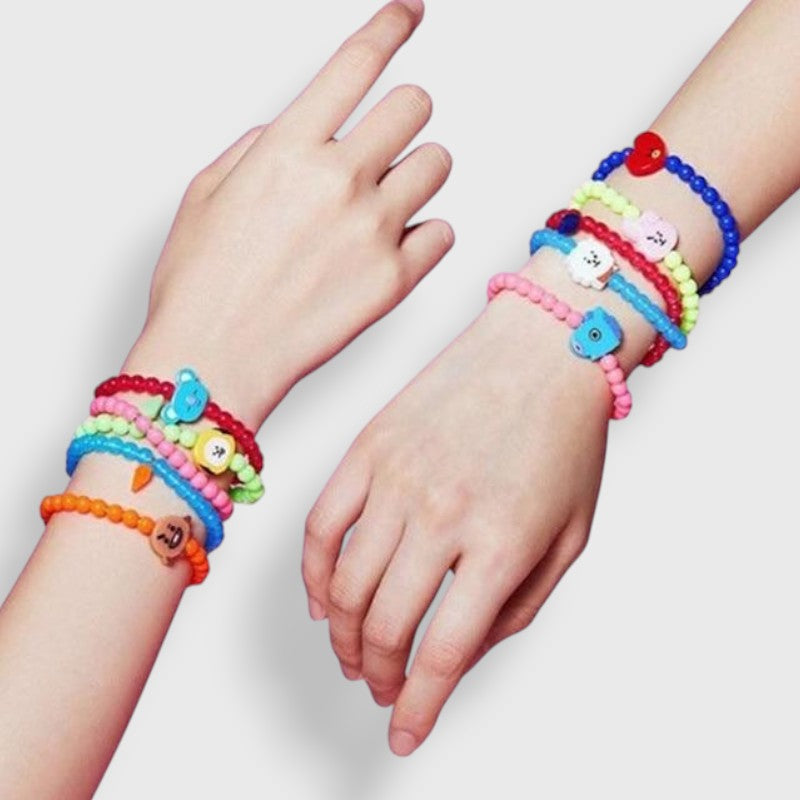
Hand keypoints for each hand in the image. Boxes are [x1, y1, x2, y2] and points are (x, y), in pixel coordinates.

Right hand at [125, 0, 452, 429]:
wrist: (216, 360)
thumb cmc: (202, 285)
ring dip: (415, 173)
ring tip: (382, 204)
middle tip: (383, 144)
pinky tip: (390, 249)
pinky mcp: (396, 280)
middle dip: (403, 116)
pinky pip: (442, 233)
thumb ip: (263, 148)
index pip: (357, 63)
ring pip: (437, 164)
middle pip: (416, 106)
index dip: (389, 26)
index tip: (408, 13)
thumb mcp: (208, 193)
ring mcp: (374, 230)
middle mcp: (340, 179)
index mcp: (290, 148)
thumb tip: (300, 133)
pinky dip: (423, 235)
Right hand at [303, 288, 611, 755]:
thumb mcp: (570, 538)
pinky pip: (320, 526)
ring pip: (344, 585)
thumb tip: (459, 652)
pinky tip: (324, 601)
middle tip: (382, 689)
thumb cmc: (563, 440)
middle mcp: (442, 514)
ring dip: (343, 637)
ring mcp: (397, 478)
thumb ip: (517, 607)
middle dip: (379, 676)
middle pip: (385, 626)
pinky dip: (313, 576)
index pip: (444, 653)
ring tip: (354, 655)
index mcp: (501, 542)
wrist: (541, 349)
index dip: (419, 709)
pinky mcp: (368, 449)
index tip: (404, 735)